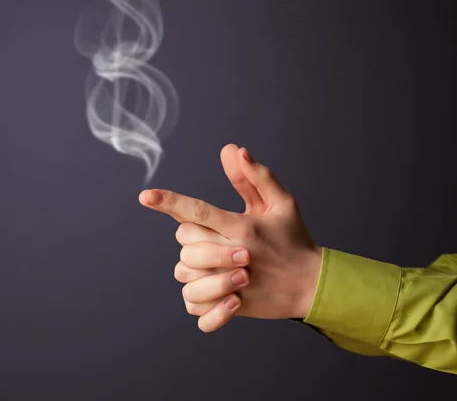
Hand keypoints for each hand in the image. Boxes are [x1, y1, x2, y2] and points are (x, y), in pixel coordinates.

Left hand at [139, 144, 321, 331]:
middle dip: (190, 235)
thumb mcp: (281, 202)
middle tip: (214, 236)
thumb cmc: (293, 239)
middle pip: (185, 240)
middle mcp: (234, 255)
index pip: (199, 211)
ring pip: (184, 272)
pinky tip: (212, 289)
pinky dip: (197, 298)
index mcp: (244, 228)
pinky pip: (194, 306)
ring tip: (213, 263)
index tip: (146, 196)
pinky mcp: (231, 308)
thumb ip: (254, 176)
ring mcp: (231, 285)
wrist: (311, 285)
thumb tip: (233, 149)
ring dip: (192, 266)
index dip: (170, 202)